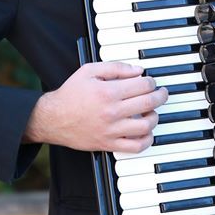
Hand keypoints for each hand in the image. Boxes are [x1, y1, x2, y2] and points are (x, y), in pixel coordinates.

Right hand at [24, 62, 167, 153]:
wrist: (53, 119)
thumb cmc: (70, 94)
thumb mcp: (89, 71)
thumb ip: (115, 67)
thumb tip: (137, 70)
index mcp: (108, 92)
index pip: (142, 85)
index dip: (151, 81)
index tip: (150, 81)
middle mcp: (112, 111)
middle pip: (148, 103)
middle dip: (160, 96)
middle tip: (161, 93)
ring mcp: (111, 130)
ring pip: (146, 126)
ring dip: (154, 117)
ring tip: (152, 112)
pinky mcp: (109, 144)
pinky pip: (135, 147)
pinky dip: (146, 140)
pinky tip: (146, 132)